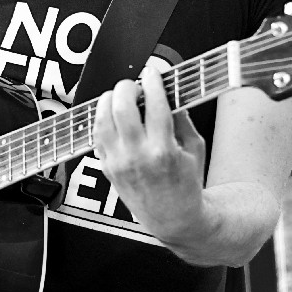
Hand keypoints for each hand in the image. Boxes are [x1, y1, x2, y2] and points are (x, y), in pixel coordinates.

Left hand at [92, 66, 208, 244]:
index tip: (154, 72)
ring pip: (102, 118)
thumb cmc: (187, 184)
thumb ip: (182, 119)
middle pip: (122, 106)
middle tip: (135, 85)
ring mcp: (118, 163)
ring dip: (110, 99)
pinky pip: (97, 134)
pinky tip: (113, 115)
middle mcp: (137, 156)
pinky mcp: (107, 168)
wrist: (173, 219)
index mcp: (164, 150)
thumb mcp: (195, 148)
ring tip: (121, 97)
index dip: (153, 81)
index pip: (154, 103)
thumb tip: (170, 92)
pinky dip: (103, 119)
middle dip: (128, 86)